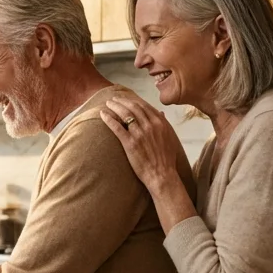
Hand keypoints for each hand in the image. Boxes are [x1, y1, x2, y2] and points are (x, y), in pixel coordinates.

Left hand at [101, 97, 198, 230]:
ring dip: (114, 107)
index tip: (125, 98)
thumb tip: (161, 113)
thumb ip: (164, 124)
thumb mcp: (169, 138)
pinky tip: (102, 114)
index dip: (133, 100)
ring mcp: (140, 134)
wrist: (162, 175)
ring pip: (125, 114)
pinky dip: (109, 119)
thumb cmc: (165, 159)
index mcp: (160, 123)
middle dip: (122, 101)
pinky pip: (117, 127)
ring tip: (107, 104)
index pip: (144, 106)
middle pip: (133, 107)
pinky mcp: (130, 143)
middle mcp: (150, 125)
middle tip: (113, 99)